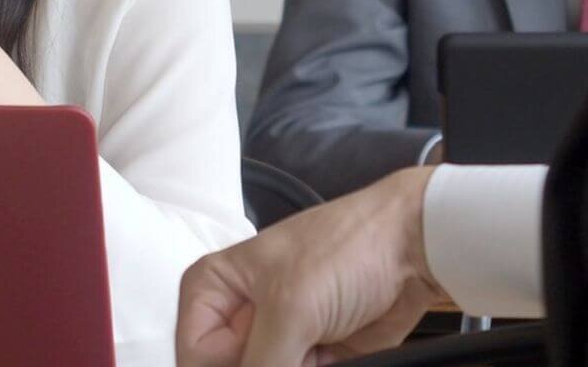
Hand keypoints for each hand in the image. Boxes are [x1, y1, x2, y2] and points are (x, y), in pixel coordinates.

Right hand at [176, 167, 445, 366]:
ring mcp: (276, 339)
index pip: (194, 356)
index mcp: (212, 288)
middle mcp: (238, 315)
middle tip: (303, 351)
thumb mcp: (290, 308)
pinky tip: (335, 352)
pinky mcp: (311, 357)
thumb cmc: (342, 251)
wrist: (410, 249)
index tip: (267, 361)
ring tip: (323, 346)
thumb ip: (260, 364)